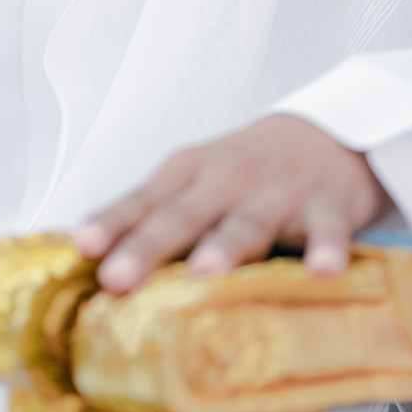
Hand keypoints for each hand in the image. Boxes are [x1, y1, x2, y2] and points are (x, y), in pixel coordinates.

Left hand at [73, 113, 391, 292]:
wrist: (328, 133)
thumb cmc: (245, 172)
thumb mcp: (196, 182)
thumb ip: (155, 220)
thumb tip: (96, 272)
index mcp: (188, 173)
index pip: (142, 201)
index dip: (112, 223)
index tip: (83, 247)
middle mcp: (226, 179)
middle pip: (183, 215)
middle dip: (149, 246)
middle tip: (119, 277)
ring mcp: (277, 191)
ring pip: (248, 221)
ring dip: (227, 245)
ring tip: (206, 272)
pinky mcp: (327, 204)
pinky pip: (327, 229)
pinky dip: (326, 248)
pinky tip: (324, 271)